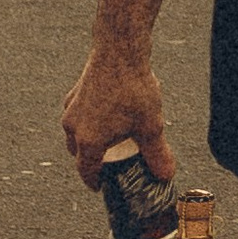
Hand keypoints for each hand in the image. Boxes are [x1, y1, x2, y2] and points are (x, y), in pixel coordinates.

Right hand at [62, 42, 173, 191]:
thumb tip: (166, 175)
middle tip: (108, 163)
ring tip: (109, 138)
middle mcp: (73, 127)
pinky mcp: (75, 92)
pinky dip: (89, 120)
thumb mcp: (150, 126)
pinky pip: (79, 114)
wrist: (119, 51)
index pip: (86, 171)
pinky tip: (107, 113)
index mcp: (88, 142)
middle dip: (91, 161)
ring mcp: (71, 108)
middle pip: (78, 153)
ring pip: (75, 133)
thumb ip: (156, 153)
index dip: (94, 181)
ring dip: (88, 139)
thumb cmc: (133, 90)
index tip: (101, 186)